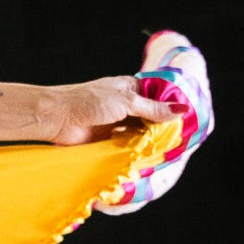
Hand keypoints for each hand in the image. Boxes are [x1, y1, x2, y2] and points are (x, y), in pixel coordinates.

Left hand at [38, 37, 187, 144]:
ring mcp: (116, 122)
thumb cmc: (87, 102)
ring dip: (150, 139)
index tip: (188, 119)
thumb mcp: (126, 102)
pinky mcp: (107, 138)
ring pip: (140, 131)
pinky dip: (137, 148)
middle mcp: (125, 105)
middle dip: (163, 126)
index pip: (158, 97)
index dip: (171, 107)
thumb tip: (181, 109)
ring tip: (168, 148)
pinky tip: (149, 154)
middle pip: (151, 116)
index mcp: (130, 89)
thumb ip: (153, 109)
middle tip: (180, 138)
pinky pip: (127, 144)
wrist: (56, 118)